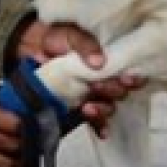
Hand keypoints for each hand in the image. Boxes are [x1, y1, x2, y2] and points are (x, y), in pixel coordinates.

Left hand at [16, 19, 145, 136]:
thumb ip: (86, 44)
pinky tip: (103, 133)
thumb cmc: (59, 36)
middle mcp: (106, 78)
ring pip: (108, 106)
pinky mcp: (80, 104)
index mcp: (110, 59)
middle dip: (112, 91)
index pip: (129, 71)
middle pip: (120, 92)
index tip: (126, 79)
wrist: (34, 46)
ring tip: (88, 108)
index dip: (133, 79)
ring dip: (103, 110)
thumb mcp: (73, 34)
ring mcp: (93, 93)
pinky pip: (95, 120)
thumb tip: (99, 62)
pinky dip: (100, 127)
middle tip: (96, 86)